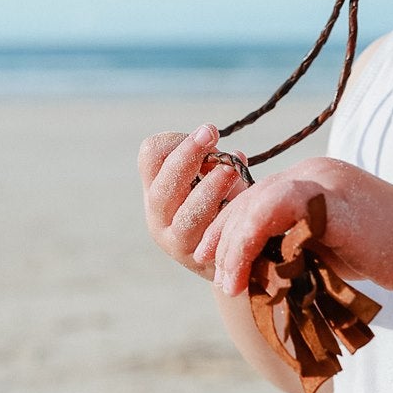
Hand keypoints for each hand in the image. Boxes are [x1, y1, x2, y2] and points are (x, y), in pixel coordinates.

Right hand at [138, 125, 248, 278]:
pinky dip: (227, 215)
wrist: (228, 258)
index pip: (150, 156)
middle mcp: (158, 215)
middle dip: (187, 154)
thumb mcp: (212, 179)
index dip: (177, 140)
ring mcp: (176, 241)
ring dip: (210, 188)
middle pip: (163, 185)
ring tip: (232, 170)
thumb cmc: (222, 206)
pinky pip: (212, 237)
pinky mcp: (200, 259)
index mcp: (155, 188)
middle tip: (211, 133)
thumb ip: (212, 162)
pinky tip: (242, 200)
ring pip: (187, 215)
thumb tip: (226, 150)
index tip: (207, 134)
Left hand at [193, 155, 392, 298]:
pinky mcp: (326, 192)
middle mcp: (312, 172)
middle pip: (249, 198)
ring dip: (233, 245)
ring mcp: (319, 178)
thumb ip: (296, 247)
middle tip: (208, 270)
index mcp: (312, 182)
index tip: (212, 260)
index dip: (229, 229)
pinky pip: (272, 208)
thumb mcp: (330, 249)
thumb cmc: (388, 256)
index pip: (257, 199)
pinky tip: (243, 267)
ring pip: (255, 203)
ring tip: (226, 282)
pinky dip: (250, 238)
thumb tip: (258, 270)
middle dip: (222, 236)